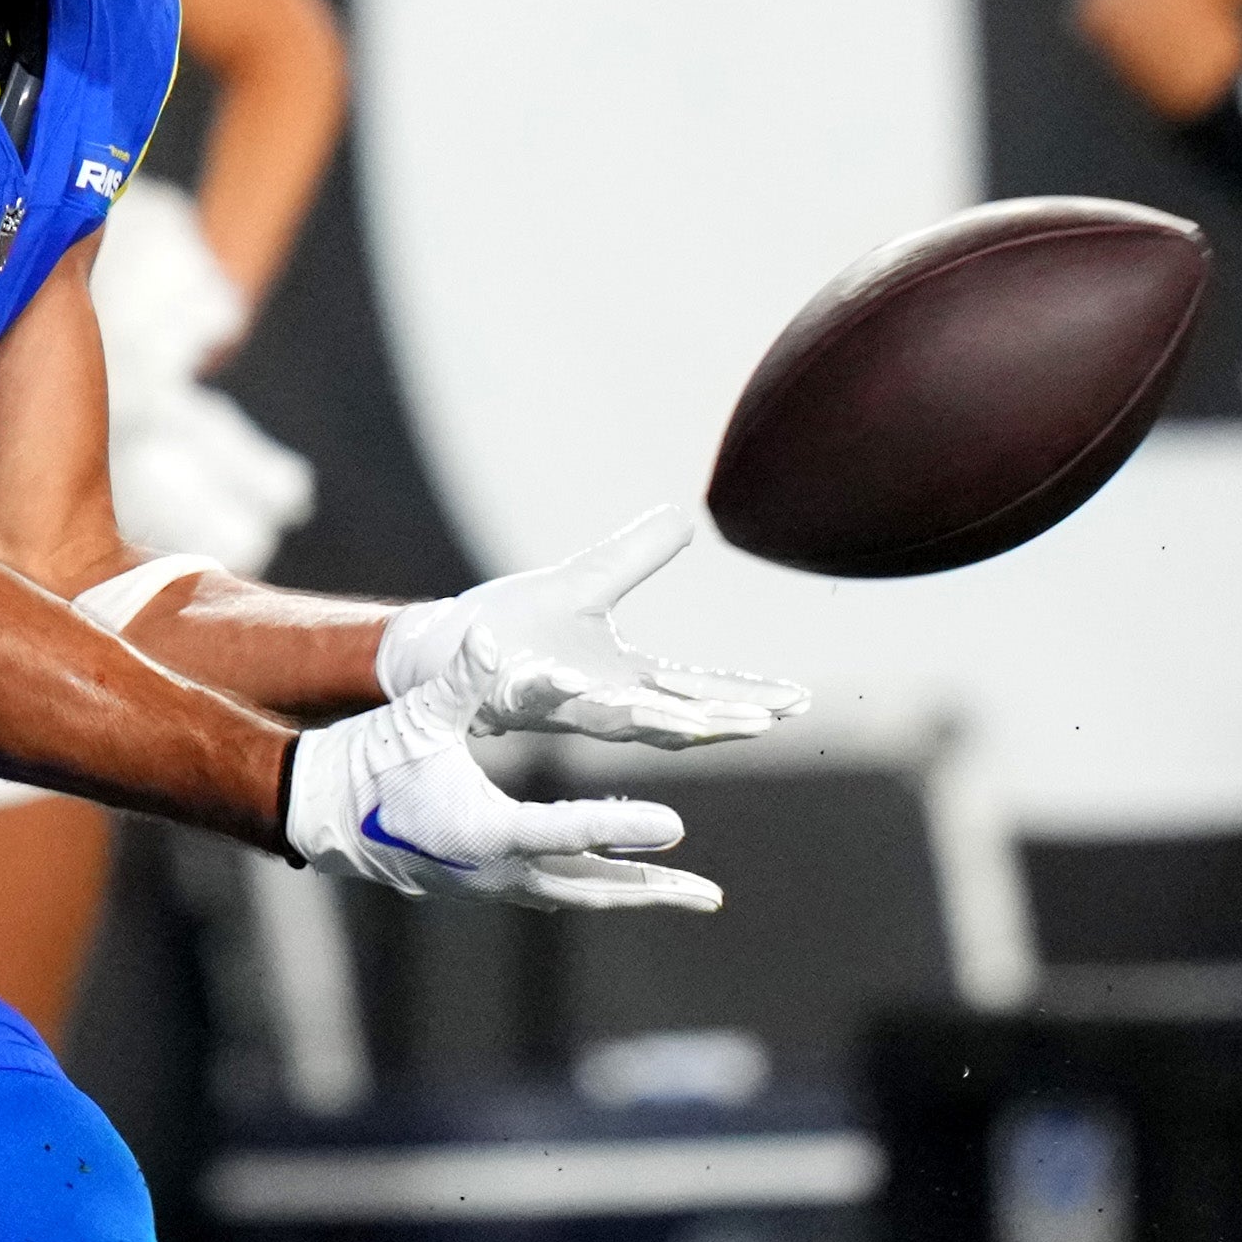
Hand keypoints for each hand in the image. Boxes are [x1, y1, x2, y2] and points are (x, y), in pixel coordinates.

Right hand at [281, 685, 717, 911]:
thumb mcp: (418, 716)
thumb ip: (462, 679)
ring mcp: (489, 885)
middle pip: (589, 885)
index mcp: (482, 830)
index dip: (623, 827)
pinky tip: (628, 883)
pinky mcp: (484, 884)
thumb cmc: (369, 759)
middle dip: (650, 888)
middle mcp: (493, 870)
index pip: (567, 831)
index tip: (675, 828)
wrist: (318, 812)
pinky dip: (597, 886)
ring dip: (633, 893)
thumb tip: (493, 636)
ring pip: (577, 894)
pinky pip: (555, 891)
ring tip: (689, 896)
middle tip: (707, 894)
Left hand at [375, 508, 809, 748]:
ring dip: (647, 719)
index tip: (797, 701)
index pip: (699, 692)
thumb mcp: (588, 584)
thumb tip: (686, 519)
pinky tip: (571, 678)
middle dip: (718, 721)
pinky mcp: (506, 693)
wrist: (443, 646)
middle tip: (766, 722)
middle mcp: (595, 702)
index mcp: (622, 680)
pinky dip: (554, 688)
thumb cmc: (516, 627)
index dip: (747, 697)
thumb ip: (636, 557)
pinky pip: (534, 694)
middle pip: (669, 719)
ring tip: (692, 722)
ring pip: (607, 719)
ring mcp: (551, 703)